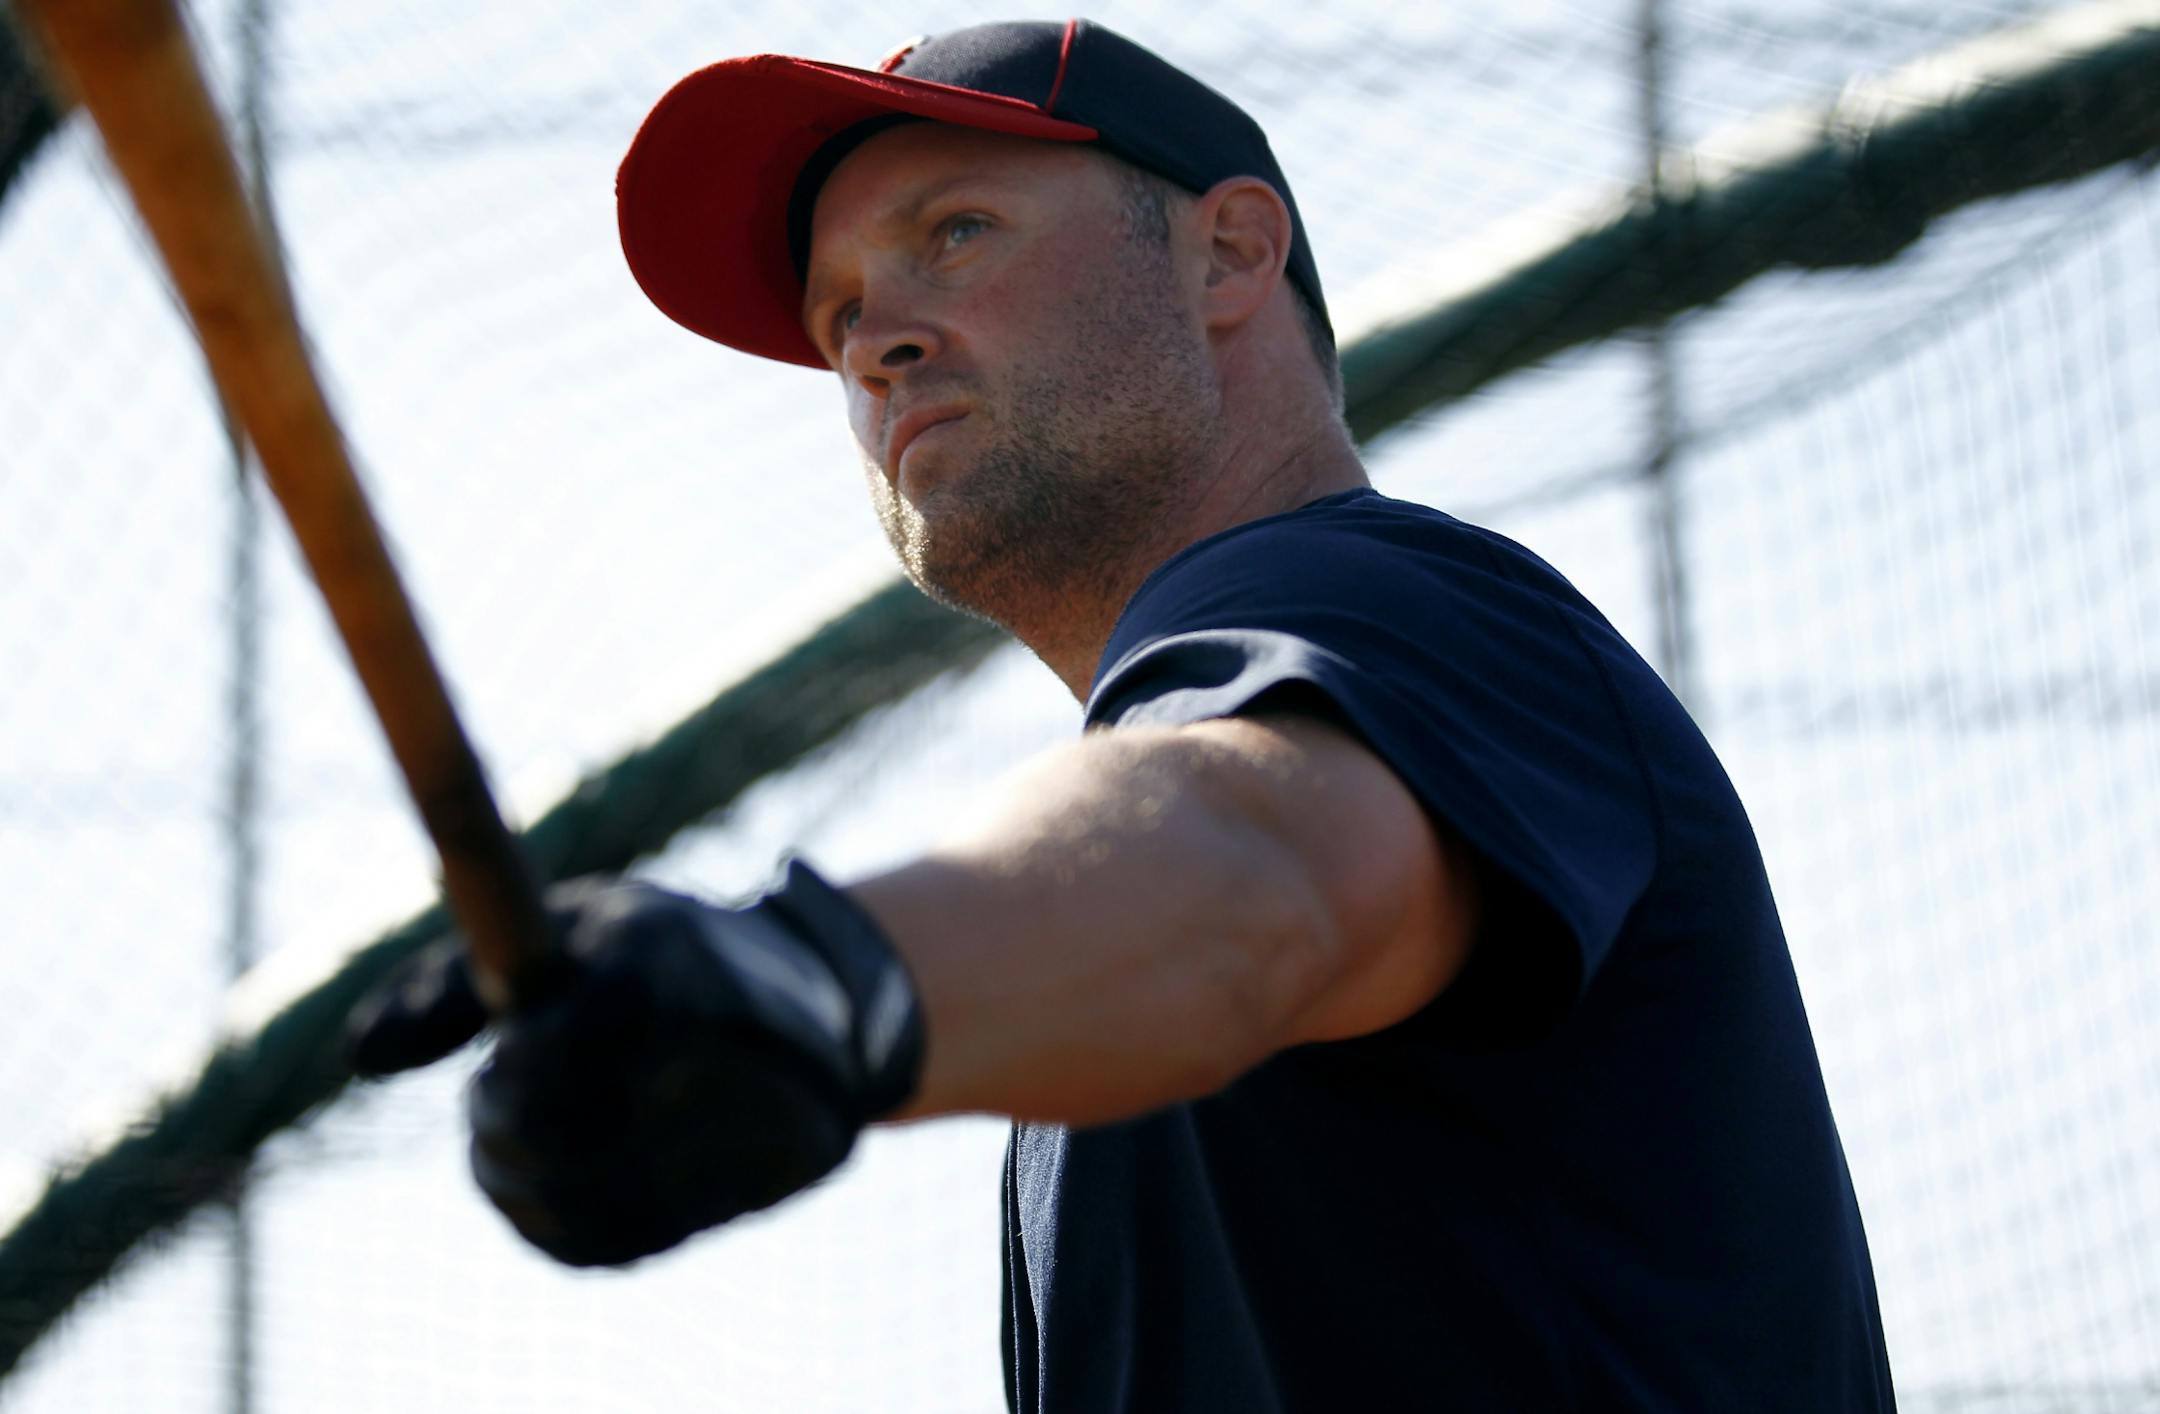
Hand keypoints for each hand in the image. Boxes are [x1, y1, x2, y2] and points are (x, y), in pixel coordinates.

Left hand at [345, 861, 923, 1266]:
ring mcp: (726, 1137)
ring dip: (511, 1172)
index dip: (512, 1071)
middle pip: (551, 1133)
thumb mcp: (568, 925)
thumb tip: (360, 1057)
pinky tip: (542, 1176)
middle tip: (494, 1094)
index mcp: (664, 960)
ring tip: (514, 1129)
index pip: (554, 1050)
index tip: (500, 1058)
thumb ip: (450, 981)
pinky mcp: (729, 1201)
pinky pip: (597, 1241)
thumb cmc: (661, 954)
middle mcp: (706, 1051)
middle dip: (498, 1122)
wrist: (821, 1010)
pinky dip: (546, 1219)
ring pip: (566, 1197)